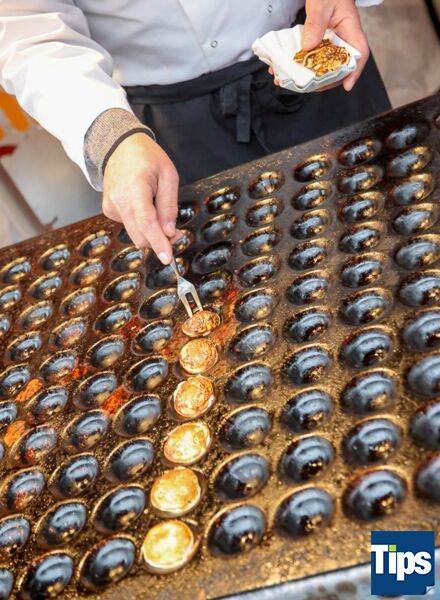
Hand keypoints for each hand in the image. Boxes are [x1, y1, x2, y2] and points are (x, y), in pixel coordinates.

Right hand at [102, 132, 180, 264]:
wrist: (120, 146)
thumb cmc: (147, 158)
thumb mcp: (168, 175)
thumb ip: (169, 205)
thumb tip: (169, 232)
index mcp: (135, 187)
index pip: (146, 222)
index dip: (158, 243)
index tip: (167, 258)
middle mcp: (118, 199)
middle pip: (140, 235)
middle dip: (159, 240)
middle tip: (176, 232)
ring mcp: (111, 206)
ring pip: (135, 234)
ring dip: (151, 232)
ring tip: (159, 211)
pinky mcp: (109, 210)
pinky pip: (129, 226)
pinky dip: (140, 223)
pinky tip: (143, 205)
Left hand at [268, 0, 368, 92]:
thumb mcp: (321, 3)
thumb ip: (315, 23)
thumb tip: (308, 46)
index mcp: (351, 28)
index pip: (360, 52)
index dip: (354, 71)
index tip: (347, 86)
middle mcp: (343, 39)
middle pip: (340, 66)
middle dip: (325, 80)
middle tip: (310, 87)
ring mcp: (331, 43)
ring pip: (325, 65)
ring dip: (310, 76)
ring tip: (293, 82)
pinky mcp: (320, 43)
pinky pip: (312, 57)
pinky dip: (300, 65)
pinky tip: (286, 70)